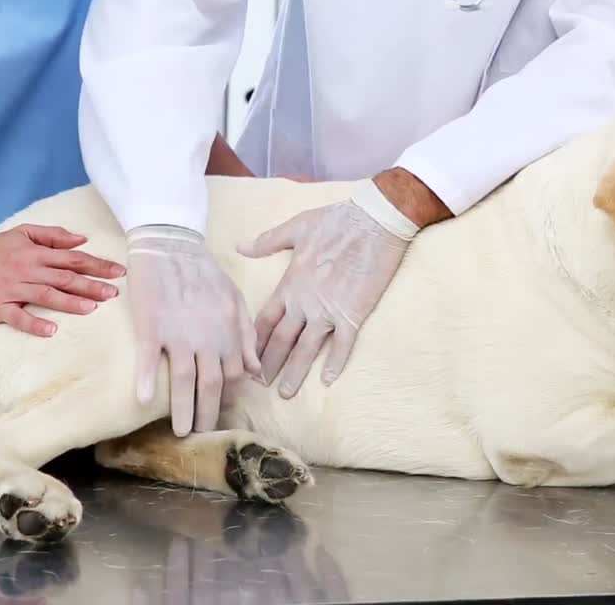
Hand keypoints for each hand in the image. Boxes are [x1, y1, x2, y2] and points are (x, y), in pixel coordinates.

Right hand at [0, 224, 124, 336]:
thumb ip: (52, 235)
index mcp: (36, 254)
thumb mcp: (22, 233)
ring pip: (46, 295)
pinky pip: (17, 316)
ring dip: (69, 302)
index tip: (119, 272)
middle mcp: (27, 270)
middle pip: (65, 278)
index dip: (98, 265)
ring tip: (91, 308)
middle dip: (91, 285)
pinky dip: (34, 323)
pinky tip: (51, 330)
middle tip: (114, 293)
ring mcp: (13, 290)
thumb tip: (81, 239)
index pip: (73, 259)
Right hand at [126, 225, 259, 435]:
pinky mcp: (151, 325)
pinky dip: (146, 380)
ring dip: (183, 409)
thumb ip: (247, 336)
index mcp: (228, 333)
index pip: (233, 377)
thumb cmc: (205, 273)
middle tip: (203, 436)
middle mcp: (207, 338)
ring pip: (182, 380)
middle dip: (209, 415)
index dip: (229, 400)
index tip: (222, 416)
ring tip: (180, 432)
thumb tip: (256, 372)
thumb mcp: (236, 301)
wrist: (172, 244)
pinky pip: (147, 358)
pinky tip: (144, 400)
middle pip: (210, 385)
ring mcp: (178, 333)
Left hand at [238, 177, 424, 396]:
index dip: (254, 342)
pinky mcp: (354, 314)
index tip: (246, 358)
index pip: (265, 321)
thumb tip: (240, 246)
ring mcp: (329, 311)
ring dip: (296, 372)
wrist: (374, 222)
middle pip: (282, 341)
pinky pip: (343, 345)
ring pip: (307, 349)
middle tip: (260, 386)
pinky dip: (335, 363)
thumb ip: (267, 242)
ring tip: (286, 393)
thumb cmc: (335, 222)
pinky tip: (329, 381)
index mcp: (290, 284)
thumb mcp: (296, 227)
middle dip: (270, 365)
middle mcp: (305, 303)